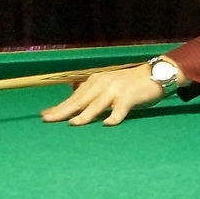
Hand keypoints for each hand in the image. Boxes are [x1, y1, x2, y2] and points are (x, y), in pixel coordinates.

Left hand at [41, 63, 165, 125]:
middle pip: (80, 100)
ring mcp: (116, 89)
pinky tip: (108, 124)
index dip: (59, 106)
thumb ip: (92, 92)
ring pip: (97, 104)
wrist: (155, 74)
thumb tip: (73, 98)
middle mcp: (103, 84)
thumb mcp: (107, 85)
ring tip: (74, 124)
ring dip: (85, 114)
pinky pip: (121, 108)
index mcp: (95, 82)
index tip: (44, 115)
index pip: (74, 97)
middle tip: (48, 120)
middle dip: (63, 110)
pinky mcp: (130, 96)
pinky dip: (115, 116)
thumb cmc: (129, 84)